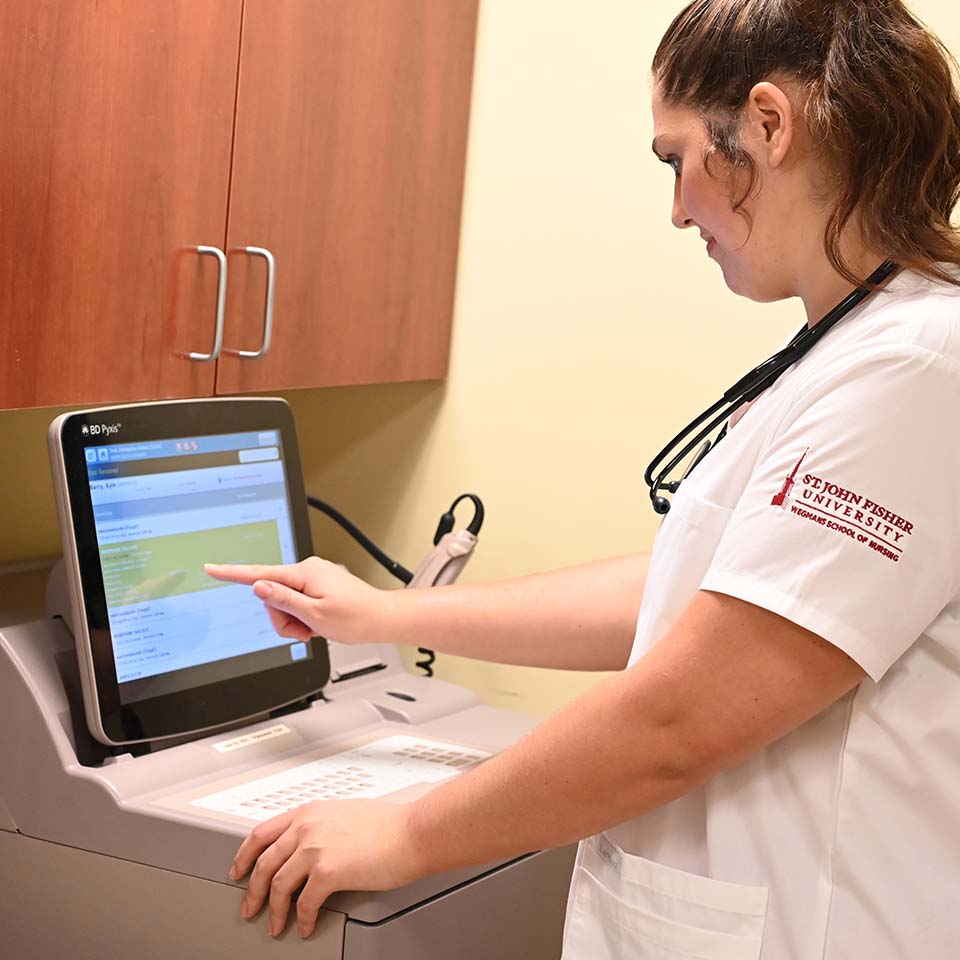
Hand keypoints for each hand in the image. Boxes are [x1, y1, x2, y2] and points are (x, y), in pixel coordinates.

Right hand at [204, 557, 393, 645]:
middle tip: (304, 631)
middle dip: (282, 619)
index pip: (261, 574)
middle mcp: (308, 570)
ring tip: (314, 629)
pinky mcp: (318, 585)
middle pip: (272, 597)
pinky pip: (297, 602)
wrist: (382, 619)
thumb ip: (284, 600)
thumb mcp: (315, 615)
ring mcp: (313, 577)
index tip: (212, 568)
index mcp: (305, 574)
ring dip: (294, 621)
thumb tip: (259, 586)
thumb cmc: (356, 618)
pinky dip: (302, 618)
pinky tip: (317, 624)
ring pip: (284, 603)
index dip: (233, 574)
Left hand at [230, 798, 422, 938]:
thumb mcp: (346, 812)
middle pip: (263, 862)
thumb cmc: (390, 823)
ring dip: (273, 911)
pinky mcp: (327, 873)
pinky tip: (303, 927)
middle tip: (249, 906)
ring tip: (275, 925)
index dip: (245, 854)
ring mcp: (314, 849)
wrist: (412, 832)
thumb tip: (314, 843)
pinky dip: (300, 919)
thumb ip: (323, 824)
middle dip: (251, 889)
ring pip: (277, 885)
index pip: (262, 832)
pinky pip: (303, 903)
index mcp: (309, 811)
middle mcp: (307, 827)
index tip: (239, 869)